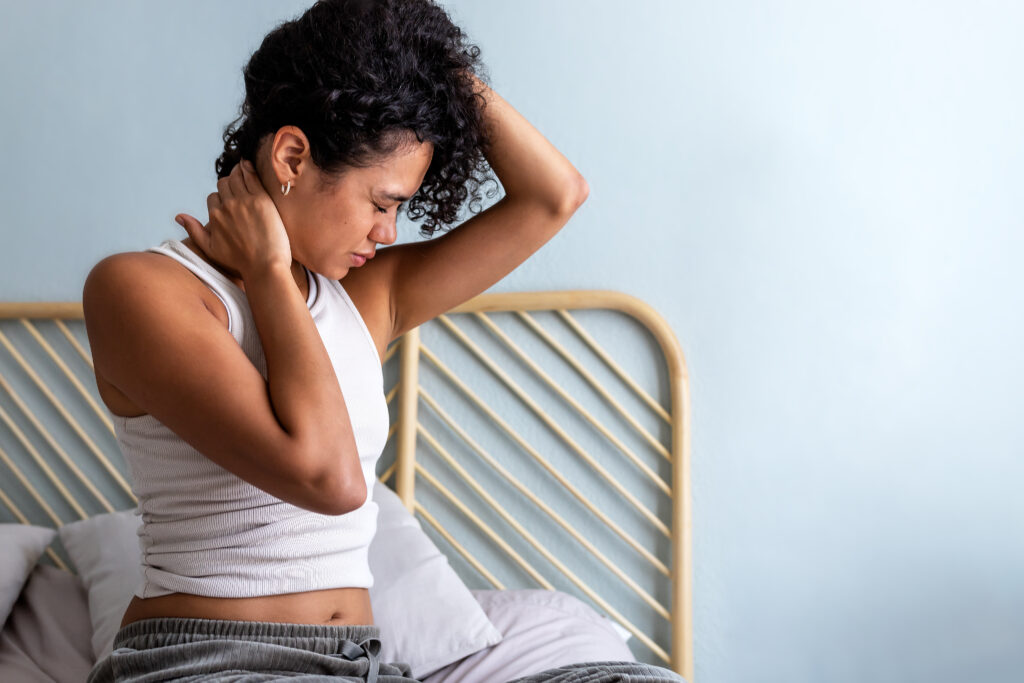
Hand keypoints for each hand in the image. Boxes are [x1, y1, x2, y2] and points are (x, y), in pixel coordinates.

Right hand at [174, 160, 292, 279]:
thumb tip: (178, 216)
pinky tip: (248, 166)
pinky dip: (248, 169)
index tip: (229, 201)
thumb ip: (194, 230)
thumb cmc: (239, 262)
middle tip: (237, 185)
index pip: (213, 197)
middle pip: (224, 184)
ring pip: (236, 177)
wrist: (265, 266)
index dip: (221, 198)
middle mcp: (227, 205)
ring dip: (238, 173)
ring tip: (242, 171)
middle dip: (229, 184)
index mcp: (214, 215)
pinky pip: (251, 177)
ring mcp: (244, 201)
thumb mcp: (210, 248)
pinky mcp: (261, 199)